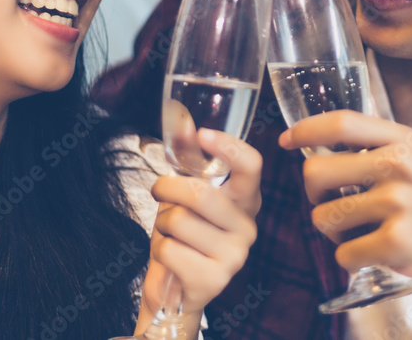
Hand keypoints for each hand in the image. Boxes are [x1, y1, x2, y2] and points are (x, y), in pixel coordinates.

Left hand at [140, 130, 261, 318]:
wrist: (174, 292)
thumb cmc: (182, 236)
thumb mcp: (184, 194)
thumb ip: (188, 158)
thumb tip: (182, 119)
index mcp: (246, 201)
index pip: (252, 165)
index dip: (228, 146)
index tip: (202, 135)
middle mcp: (248, 227)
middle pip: (202, 193)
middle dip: (168, 188)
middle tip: (159, 192)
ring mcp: (235, 256)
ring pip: (180, 221)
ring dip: (162, 225)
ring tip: (171, 235)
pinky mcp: (214, 279)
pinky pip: (170, 249)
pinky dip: (159, 250)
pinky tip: (172, 259)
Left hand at [278, 110, 411, 304]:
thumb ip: (380, 144)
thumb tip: (323, 130)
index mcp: (403, 141)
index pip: (341, 122)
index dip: (306, 130)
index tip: (287, 140)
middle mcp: (400, 164)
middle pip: (315, 173)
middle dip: (315, 197)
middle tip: (335, 209)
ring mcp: (399, 202)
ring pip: (322, 217)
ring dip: (334, 234)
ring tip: (363, 235)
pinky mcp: (396, 241)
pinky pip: (342, 253)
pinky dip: (351, 261)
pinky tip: (375, 257)